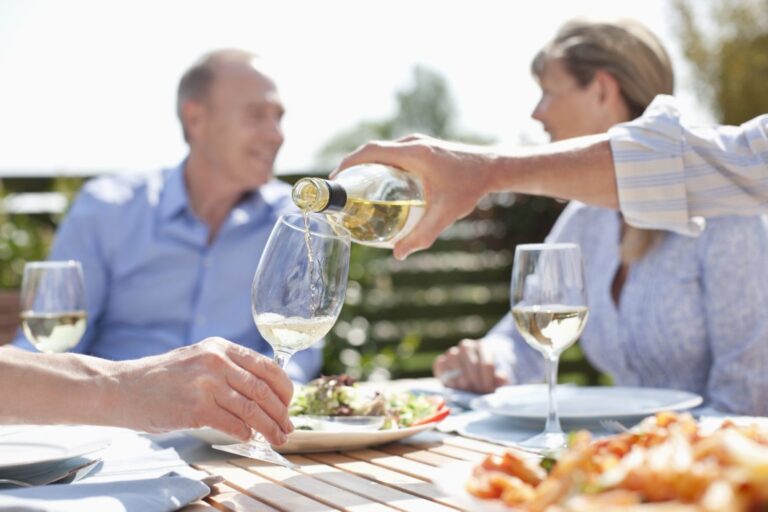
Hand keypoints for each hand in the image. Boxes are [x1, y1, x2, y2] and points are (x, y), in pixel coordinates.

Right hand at [113, 337, 293, 444]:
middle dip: (281, 413)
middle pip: (263, 390)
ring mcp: (205, 384)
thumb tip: (264, 392)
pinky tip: (250, 439)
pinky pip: (232, 424)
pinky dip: (246, 434)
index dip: (285, 388)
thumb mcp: (199, 359)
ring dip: (269, 428)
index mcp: (220, 347)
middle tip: (287, 428)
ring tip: (277, 438)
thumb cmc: (162, 378)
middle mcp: (216, 361)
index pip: (267, 366)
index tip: (288, 404)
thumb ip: (228, 369)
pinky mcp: (195, 408)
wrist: (122, 387)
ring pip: (251, 409)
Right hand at [333, 134, 496, 259]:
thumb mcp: (445, 214)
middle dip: (352, 168)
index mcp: (413, 153)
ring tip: (355, 190)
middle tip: (341, 191)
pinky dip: (379, 166)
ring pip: (382, 152)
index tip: (335, 180)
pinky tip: (378, 185)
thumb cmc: (470, 187)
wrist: (494, 167)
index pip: (370, 152)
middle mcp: (412, 143)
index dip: (348, 164)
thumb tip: (399, 255)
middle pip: (371, 151)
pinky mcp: (422, 148)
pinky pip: (392, 154)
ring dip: (365, 167)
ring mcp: (417, 143)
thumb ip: (422, 235)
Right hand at [433, 339, 507, 393]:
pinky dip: (449, 383)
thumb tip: (501, 379)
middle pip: (472, 370)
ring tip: (469, 391)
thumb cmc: (486, 374)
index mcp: (482, 345)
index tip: (489, 391)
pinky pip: (443, 375)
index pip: (487, 365)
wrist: (471, 370)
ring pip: (457, 374)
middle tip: (479, 393)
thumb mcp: (496, 375)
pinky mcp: (441, 361)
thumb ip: (500, 378)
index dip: (488, 381)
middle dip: (477, 385)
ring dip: (464, 386)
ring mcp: (452, 353)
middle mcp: (466, 346)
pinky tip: (457, 388)